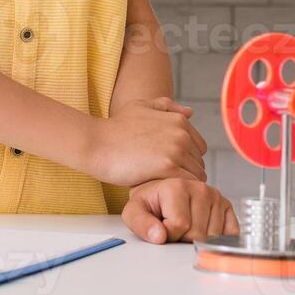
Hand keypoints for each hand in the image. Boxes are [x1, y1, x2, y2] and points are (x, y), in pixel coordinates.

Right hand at [85, 97, 207, 185]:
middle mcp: (181, 134)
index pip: (199, 148)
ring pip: (194, 176)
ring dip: (180, 182)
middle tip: (161, 174)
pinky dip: (176, 188)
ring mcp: (176, 151)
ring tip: (159, 181)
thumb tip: (190, 112)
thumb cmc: (114, 128)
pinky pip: (186, 184)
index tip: (165, 162)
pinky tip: (160, 186)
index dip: (184, 158)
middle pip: (198, 163)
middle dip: (183, 170)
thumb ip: (166, 106)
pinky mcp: (168, 168)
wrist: (95, 143)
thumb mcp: (139, 107)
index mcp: (179, 121)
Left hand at [123, 178, 237, 243]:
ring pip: (214, 236)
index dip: (168, 234)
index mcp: (176, 185)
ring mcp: (216, 196)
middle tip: (173, 225)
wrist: (162, 193)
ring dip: (199, 238)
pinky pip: (230, 233)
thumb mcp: (134, 211)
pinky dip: (216, 237)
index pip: (180, 225)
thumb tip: (159, 236)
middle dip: (183, 237)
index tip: (161, 225)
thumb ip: (141, 223)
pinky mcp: (227, 206)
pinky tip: (201, 227)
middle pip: (198, 233)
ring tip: (185, 224)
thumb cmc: (150, 202)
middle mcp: (199, 188)